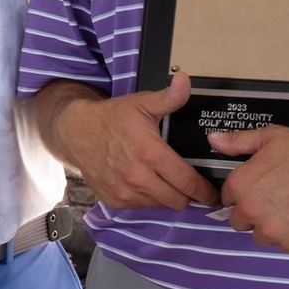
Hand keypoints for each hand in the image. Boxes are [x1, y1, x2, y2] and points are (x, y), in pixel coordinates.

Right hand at [51, 72, 220, 210]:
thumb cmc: (112, 118)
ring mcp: (124, 192)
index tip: (213, 194)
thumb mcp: (141, 104)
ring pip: (160, 205)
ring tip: (167, 182)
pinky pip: (142, 207)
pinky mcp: (114, 201)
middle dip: (188, 195)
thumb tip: (185, 81)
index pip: (187, 182)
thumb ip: (168, 98)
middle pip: (177, 200)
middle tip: (190, 186)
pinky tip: (146, 183)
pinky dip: (148, 199)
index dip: (205, 191)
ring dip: (167, 196)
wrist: (75, 132)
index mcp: (149, 153)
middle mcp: (137, 177)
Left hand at [213, 127, 288, 251]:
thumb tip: (213, 140)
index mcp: (240, 186)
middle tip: (275, 199)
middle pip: (239, 221)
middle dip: (252, 212)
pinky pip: (284, 244)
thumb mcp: (270, 138)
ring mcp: (271, 231)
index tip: (258, 187)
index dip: (243, 192)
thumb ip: (238, 142)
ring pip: (260, 236)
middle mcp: (250, 211)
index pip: (227, 198)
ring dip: (270, 226)